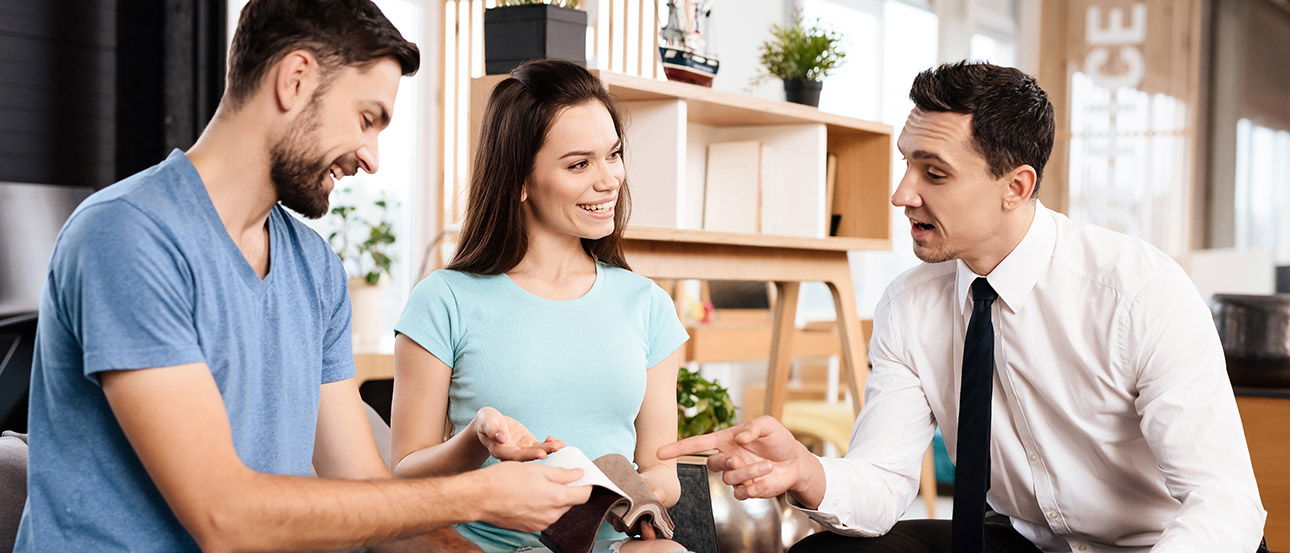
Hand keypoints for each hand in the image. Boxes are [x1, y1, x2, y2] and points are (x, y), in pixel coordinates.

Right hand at [472, 406, 562, 461]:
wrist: (490, 423)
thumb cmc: (486, 422)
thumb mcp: (487, 422)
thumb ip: (492, 429)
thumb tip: (501, 437)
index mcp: (499, 451)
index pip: (513, 455)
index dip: (528, 455)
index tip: (541, 453)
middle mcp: (511, 454)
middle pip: (527, 456)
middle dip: (542, 452)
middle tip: (555, 449)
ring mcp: (521, 450)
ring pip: (536, 451)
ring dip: (549, 449)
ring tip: (560, 445)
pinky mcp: (528, 445)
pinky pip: (540, 446)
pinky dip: (550, 444)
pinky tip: (559, 442)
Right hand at [473, 461, 591, 532]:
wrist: (479, 497)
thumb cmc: (504, 480)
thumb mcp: (537, 469)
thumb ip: (562, 474)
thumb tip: (578, 474)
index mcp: (556, 498)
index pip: (584, 495)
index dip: (585, 484)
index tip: (582, 476)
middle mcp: (551, 515)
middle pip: (570, 502)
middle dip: (567, 489)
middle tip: (555, 475)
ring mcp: (539, 524)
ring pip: (556, 509)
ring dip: (553, 497)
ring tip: (537, 484)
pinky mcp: (529, 528)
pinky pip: (543, 516)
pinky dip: (541, 506)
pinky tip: (528, 495)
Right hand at [657, 416, 814, 499]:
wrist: (795, 462)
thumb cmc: (778, 440)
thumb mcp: (768, 424)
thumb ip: (753, 427)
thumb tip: (739, 437)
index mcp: (726, 441)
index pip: (696, 444)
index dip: (678, 448)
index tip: (661, 452)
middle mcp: (728, 458)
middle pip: (712, 464)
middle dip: (725, 463)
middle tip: (740, 459)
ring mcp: (736, 475)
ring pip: (730, 479)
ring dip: (749, 472)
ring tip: (768, 466)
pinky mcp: (747, 489)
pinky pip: (742, 493)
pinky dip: (756, 485)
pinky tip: (766, 478)